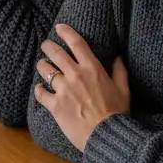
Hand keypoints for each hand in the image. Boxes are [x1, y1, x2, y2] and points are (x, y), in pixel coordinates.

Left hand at [33, 23, 129, 151]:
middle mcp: (76, 75)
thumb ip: (120, 71)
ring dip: (42, 65)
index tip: (59, 27)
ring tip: (41, 64)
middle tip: (46, 45)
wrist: (106, 135)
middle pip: (56, 53)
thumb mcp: (124, 89)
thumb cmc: (117, 113)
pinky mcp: (55, 105)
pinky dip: (38, 90)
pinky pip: (41, 93)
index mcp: (92, 69)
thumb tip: (119, 56)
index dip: (66, 32)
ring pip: (46, 70)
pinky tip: (39, 89)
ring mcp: (64, 90)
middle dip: (48, 46)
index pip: (77, 43)